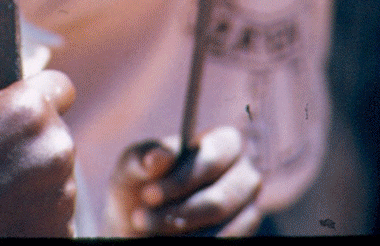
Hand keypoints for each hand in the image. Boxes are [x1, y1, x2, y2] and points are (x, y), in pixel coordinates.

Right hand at [0, 70, 76, 237]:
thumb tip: (2, 74)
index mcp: (27, 112)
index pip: (59, 87)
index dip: (32, 96)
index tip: (10, 113)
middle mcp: (55, 153)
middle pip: (54, 135)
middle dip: (27, 143)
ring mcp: (61, 204)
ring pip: (54, 179)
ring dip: (29, 184)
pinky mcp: (59, 241)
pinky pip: (52, 219)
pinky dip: (30, 220)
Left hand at [110, 126, 261, 235]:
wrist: (141, 228)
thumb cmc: (139, 188)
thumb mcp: (131, 170)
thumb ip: (142, 158)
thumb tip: (161, 154)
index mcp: (223, 144)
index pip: (216, 154)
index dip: (184, 176)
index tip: (148, 194)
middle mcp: (244, 176)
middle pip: (220, 198)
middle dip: (180, 212)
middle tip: (140, 219)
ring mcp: (248, 211)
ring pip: (224, 229)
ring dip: (182, 233)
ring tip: (149, 231)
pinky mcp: (243, 236)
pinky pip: (224, 243)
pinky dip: (194, 243)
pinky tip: (168, 240)